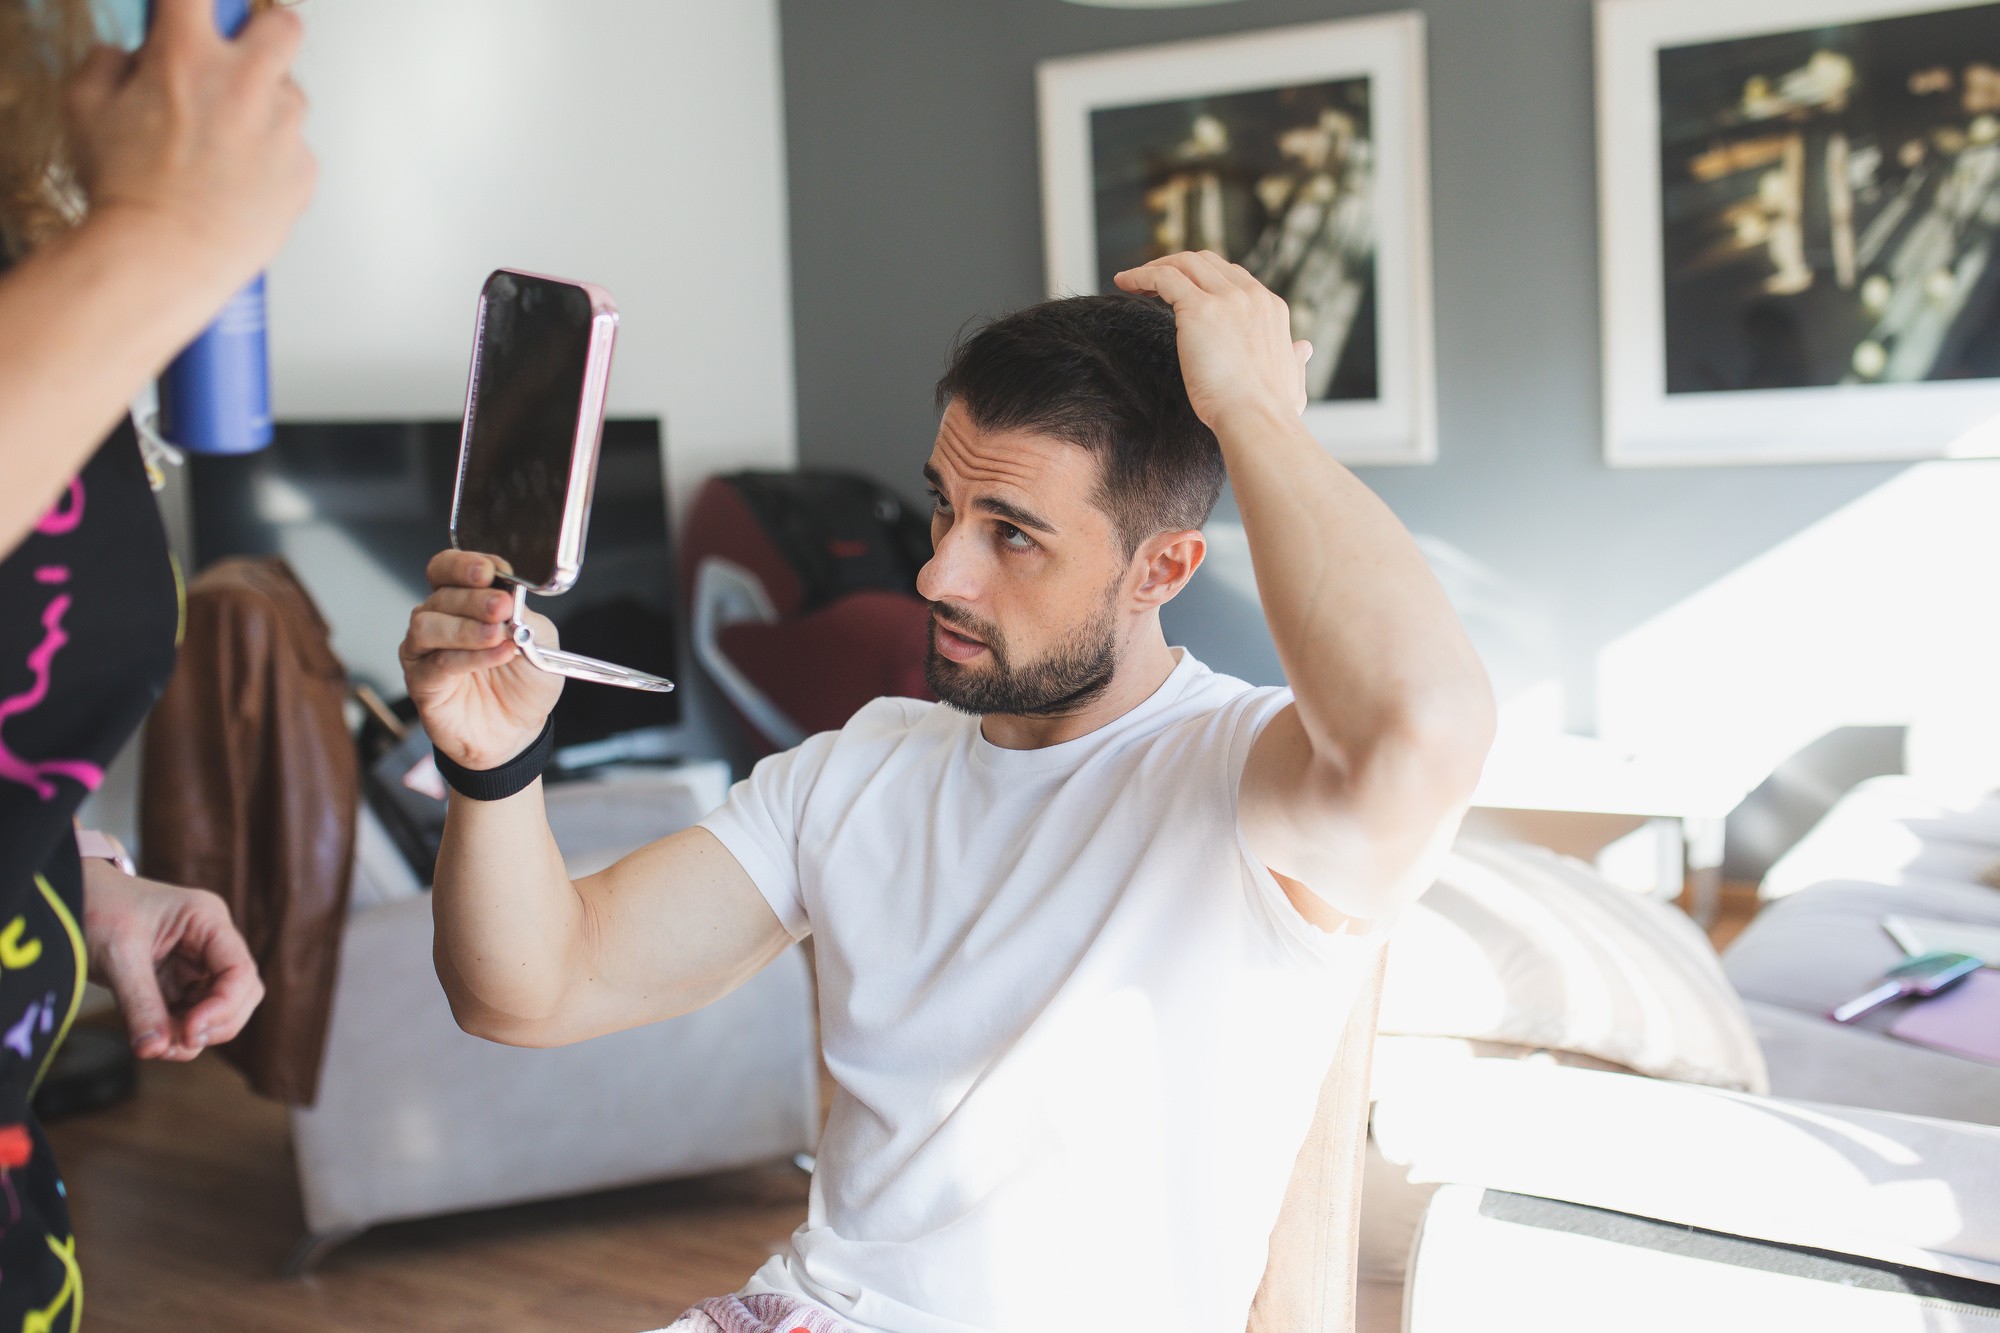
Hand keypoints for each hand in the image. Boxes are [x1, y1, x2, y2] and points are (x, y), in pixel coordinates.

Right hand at [64, 0, 314, 290]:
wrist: (164, 256)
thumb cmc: (126, 191)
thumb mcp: (85, 109)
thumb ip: (109, 64)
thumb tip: (128, 57)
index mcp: (188, 55)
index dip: (192, 1)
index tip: (190, 13)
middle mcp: (246, 83)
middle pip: (283, 25)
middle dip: (263, 34)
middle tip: (237, 58)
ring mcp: (283, 127)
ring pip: (290, 94)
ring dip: (265, 106)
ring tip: (227, 143)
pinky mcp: (304, 170)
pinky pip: (295, 150)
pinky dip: (274, 159)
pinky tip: (240, 181)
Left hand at [81, 861, 262, 1060]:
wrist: (68, 900)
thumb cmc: (97, 908)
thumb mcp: (118, 955)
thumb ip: (139, 1004)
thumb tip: (153, 1050)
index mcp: (207, 920)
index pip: (240, 970)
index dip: (224, 1006)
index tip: (189, 1032)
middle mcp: (210, 943)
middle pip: (241, 994)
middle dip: (214, 1024)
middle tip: (176, 1044)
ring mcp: (195, 965)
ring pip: (220, 1011)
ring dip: (194, 1035)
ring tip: (157, 1045)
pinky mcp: (175, 985)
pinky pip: (190, 1017)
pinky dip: (177, 1035)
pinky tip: (153, 1040)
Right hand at [399, 550, 563, 770]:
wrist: (517, 731)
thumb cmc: (523, 683)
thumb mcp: (540, 640)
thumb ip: (526, 617)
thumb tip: (510, 600)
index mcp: (464, 601)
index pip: (448, 569)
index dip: (464, 565)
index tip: (491, 571)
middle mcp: (439, 620)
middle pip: (441, 595)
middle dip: (474, 598)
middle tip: (501, 606)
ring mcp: (425, 650)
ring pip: (429, 625)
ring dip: (467, 627)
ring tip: (497, 635)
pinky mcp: (422, 681)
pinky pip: (438, 662)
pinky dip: (470, 656)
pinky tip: (497, 654)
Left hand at [1113, 251, 1313, 433]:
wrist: (1257, 421)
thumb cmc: (1272, 414)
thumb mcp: (1293, 380)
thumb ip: (1296, 359)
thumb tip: (1304, 347)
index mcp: (1271, 308)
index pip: (1232, 277)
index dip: (1203, 278)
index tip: (1181, 291)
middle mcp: (1250, 296)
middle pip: (1206, 261)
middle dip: (1177, 266)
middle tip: (1151, 281)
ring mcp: (1226, 299)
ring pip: (1183, 263)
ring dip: (1155, 267)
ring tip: (1131, 281)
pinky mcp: (1199, 309)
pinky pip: (1164, 277)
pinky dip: (1141, 275)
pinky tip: (1124, 282)